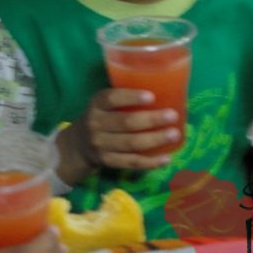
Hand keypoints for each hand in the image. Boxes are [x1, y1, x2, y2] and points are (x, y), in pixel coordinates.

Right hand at [56, 88, 179, 184]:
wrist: (78, 145)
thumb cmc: (101, 117)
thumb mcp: (104, 104)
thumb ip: (124, 98)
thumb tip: (165, 90)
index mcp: (96, 104)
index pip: (112, 98)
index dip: (131, 97)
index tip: (152, 96)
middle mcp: (95, 124)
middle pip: (126, 122)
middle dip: (152, 119)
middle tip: (173, 116)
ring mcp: (100, 145)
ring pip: (131, 144)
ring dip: (155, 139)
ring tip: (174, 134)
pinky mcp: (107, 161)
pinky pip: (131, 162)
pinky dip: (150, 162)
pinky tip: (166, 158)